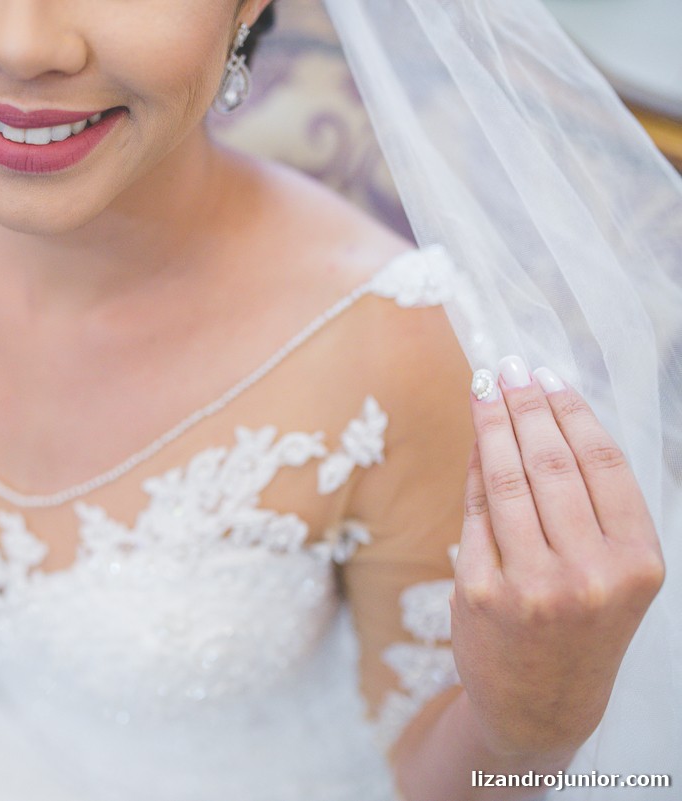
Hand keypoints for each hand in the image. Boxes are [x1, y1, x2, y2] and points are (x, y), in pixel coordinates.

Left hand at [450, 354, 663, 756]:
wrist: (540, 706)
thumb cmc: (580, 628)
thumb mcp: (612, 575)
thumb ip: (592, 507)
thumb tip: (543, 417)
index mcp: (636, 564)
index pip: (603, 464)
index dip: (571, 411)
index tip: (548, 375)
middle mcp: (589, 574)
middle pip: (552, 463)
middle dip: (525, 405)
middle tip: (507, 366)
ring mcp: (531, 584)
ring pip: (507, 481)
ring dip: (491, 425)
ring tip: (484, 389)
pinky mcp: (479, 592)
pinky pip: (476, 512)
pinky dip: (474, 470)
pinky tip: (475, 440)